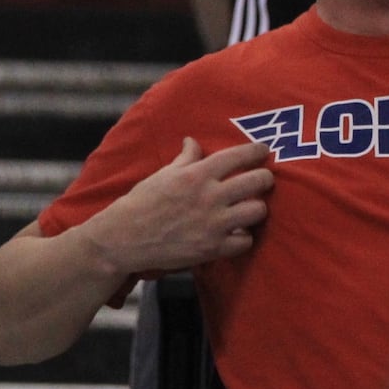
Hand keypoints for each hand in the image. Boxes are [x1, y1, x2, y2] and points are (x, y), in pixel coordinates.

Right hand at [94, 139, 272, 273]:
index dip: (256, 151)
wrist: (123, 239)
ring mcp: (213, 223)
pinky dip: (243, 238)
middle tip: (261, 181)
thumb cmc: (141, 203)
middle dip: (264, 179)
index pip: (238, 156)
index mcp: (197, 175)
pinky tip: (235, 233)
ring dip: (255, 209)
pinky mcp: (212, 248)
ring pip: (258, 211)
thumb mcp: (162, 175)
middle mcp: (209, 197)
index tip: (263, 151)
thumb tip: (192, 141)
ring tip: (248, 208)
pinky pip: (246, 241)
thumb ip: (185, 159)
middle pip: (258, 181)